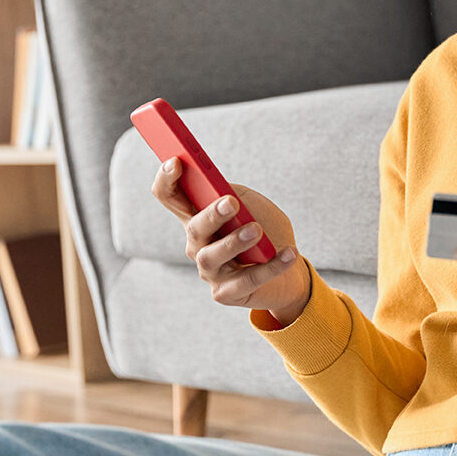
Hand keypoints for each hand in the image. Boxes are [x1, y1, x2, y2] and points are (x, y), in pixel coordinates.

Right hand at [151, 158, 311, 324]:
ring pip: (212, 256)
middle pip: (194, 228)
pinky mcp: (226, 293)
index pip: (169, 196)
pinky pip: (247, 280)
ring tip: (257, 230)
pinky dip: (271, 266)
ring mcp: (209, 271)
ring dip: (235, 241)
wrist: (290, 267)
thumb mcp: (252, 205)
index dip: (166, 179)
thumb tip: (224, 193)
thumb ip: (236, 195)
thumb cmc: (267, 230)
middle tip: (231, 203)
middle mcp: (197, 244)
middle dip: (211, 215)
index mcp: (198, 216)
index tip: (176, 162)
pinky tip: (288, 253)